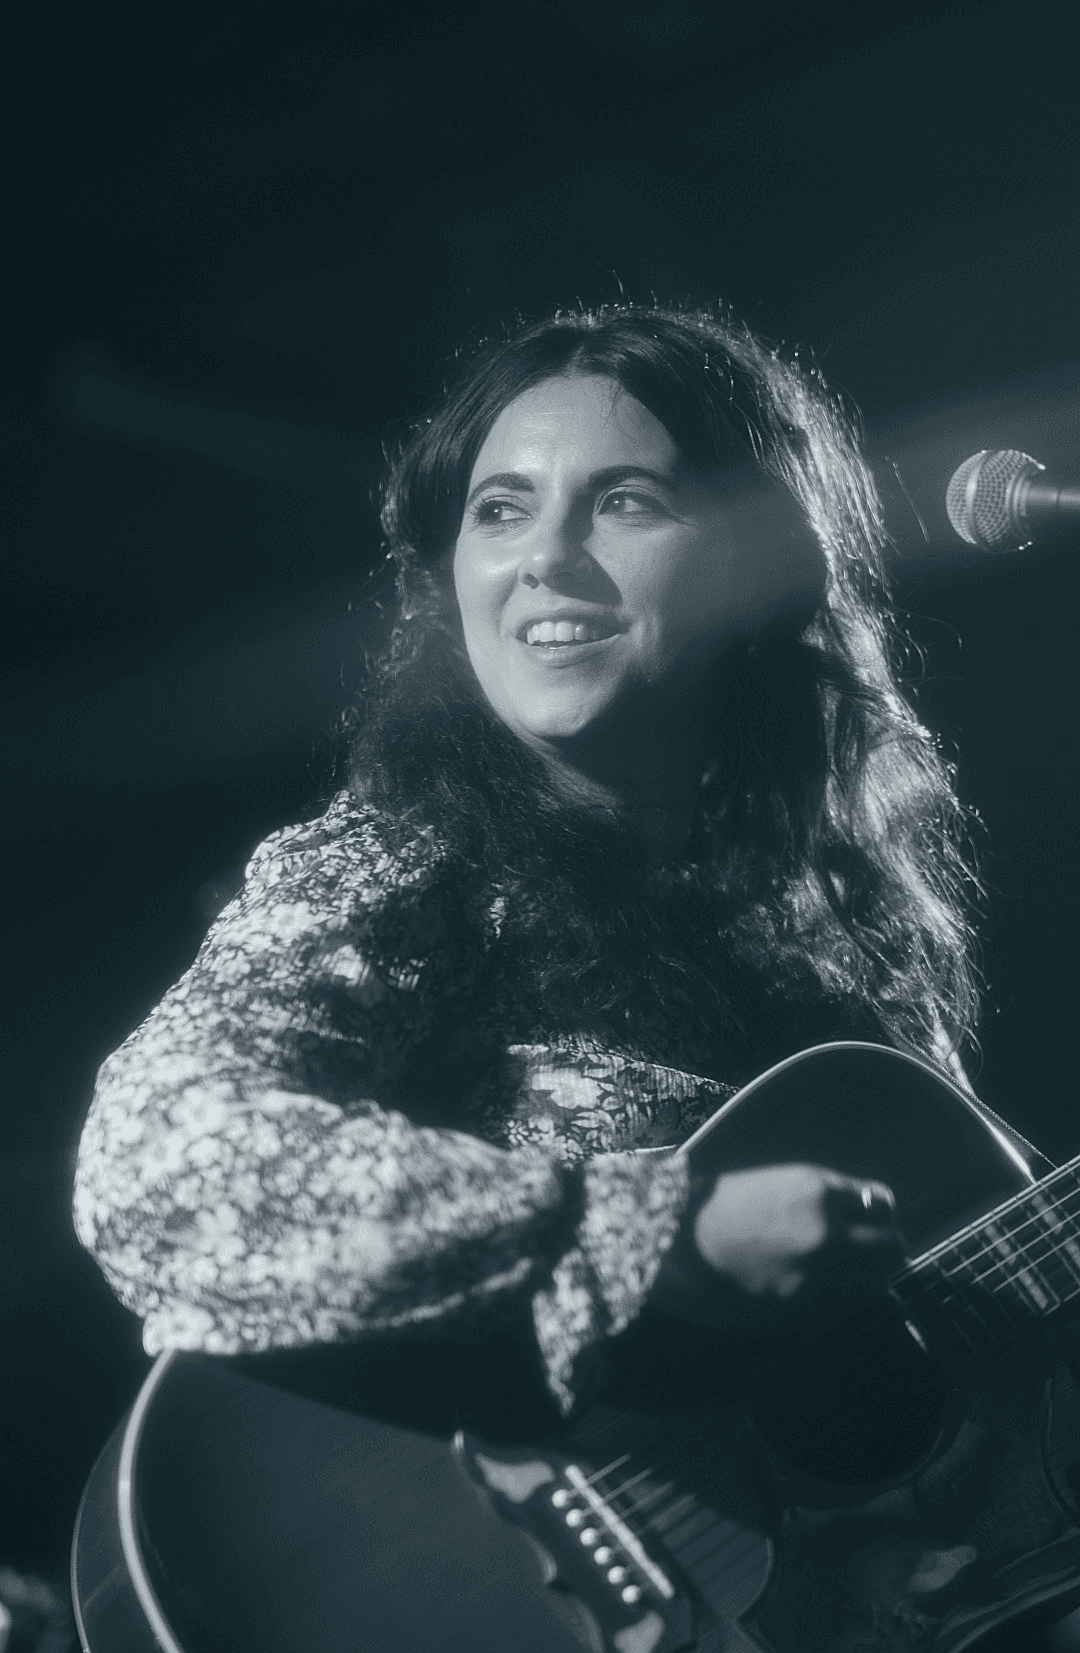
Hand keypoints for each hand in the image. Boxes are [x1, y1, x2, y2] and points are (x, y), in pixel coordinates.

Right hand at [652, 1162, 903, 1336]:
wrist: (670, 1245)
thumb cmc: (716, 1207)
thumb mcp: (777, 1183)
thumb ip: (824, 1196)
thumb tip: (865, 1212)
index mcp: (817, 1190)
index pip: (881, 1205)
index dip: (880, 1216)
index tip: (873, 1222)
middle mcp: (826, 1232)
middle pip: (891, 1248)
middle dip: (884, 1250)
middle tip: (870, 1254)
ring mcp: (816, 1276)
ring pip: (874, 1284)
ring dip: (866, 1280)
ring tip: (846, 1276)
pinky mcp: (801, 1312)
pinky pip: (844, 1310)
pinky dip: (841, 1303)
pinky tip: (820, 1293)